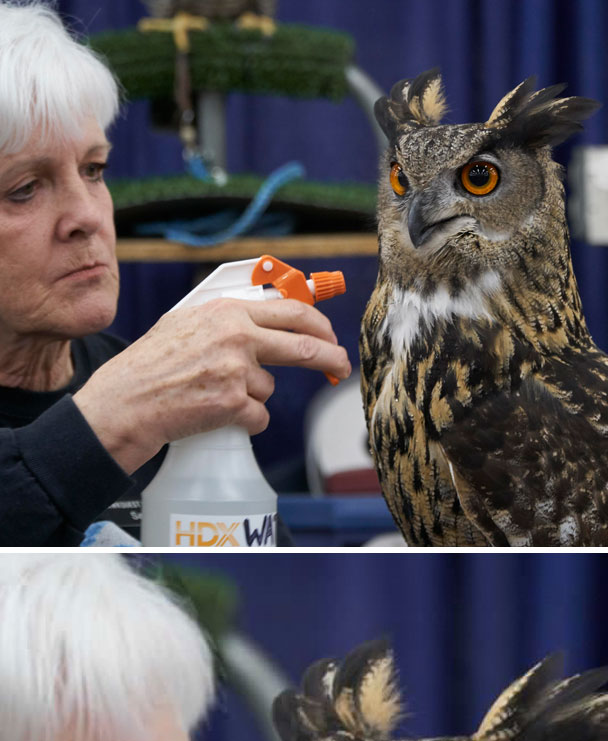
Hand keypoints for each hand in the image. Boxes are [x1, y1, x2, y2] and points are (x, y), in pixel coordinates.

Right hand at [73, 297, 352, 473]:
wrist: (127, 401)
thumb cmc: (152, 364)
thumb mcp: (188, 322)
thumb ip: (228, 318)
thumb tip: (271, 315)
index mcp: (227, 311)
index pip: (291, 311)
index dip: (318, 325)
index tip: (329, 335)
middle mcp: (236, 336)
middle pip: (303, 347)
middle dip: (328, 358)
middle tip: (339, 368)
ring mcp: (236, 371)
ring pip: (268, 388)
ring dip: (250, 397)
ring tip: (211, 394)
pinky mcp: (233, 404)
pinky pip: (258, 417)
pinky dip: (243, 421)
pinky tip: (214, 414)